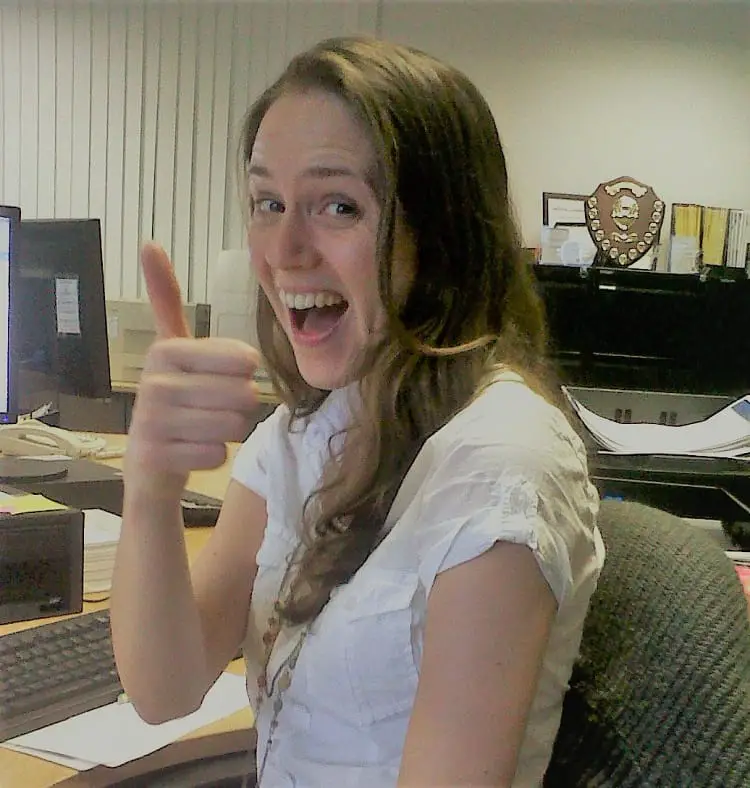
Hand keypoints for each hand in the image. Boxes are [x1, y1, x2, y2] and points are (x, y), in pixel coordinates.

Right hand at [125, 243, 259, 496]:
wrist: (150, 463)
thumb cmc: (176, 400)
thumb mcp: (174, 348)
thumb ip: (166, 301)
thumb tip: (149, 243)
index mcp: (166, 351)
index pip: (243, 359)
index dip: (246, 373)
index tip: (223, 376)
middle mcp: (155, 382)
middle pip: (243, 394)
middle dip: (238, 406)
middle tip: (212, 409)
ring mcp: (152, 421)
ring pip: (233, 425)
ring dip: (229, 431)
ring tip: (204, 429)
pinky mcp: (155, 456)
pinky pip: (217, 454)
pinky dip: (214, 455)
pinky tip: (193, 451)